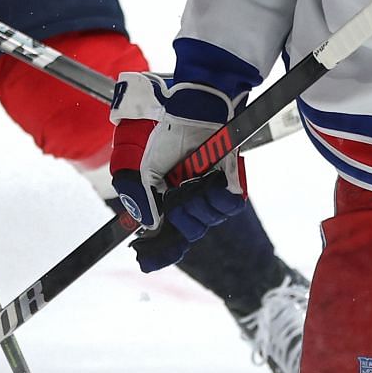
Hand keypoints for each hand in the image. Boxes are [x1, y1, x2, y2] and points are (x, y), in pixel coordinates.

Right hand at [109, 71, 248, 272]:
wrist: (188, 111)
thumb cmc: (163, 136)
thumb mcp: (141, 169)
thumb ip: (141, 198)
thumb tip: (151, 225)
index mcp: (168, 200)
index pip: (168, 237)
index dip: (159, 253)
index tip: (146, 260)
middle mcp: (190, 200)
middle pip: (189, 232)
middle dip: (181, 218)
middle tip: (175, 195)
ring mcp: (210, 193)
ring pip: (208, 220)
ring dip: (198, 206)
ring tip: (192, 183)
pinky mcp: (230, 182)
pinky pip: (229, 206)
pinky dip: (219, 200)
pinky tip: (210, 185)